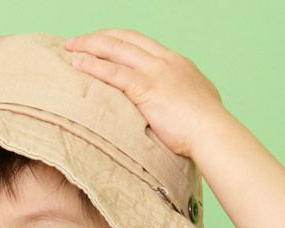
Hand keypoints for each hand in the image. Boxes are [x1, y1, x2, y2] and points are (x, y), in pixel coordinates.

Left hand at [63, 29, 223, 158]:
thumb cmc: (207, 128)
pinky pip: (114, 72)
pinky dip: (93, 66)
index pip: (142, 43)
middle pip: (126, 39)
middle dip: (100, 37)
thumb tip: (179, 106)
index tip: (104, 42)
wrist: (213, 133)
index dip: (119, 40)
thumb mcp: (198, 102)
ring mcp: (156, 72)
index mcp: (177, 63)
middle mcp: (165, 61)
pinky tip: (78, 64)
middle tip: (80, 40)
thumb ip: (183, 98)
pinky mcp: (147, 88)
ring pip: (116, 49)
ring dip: (90, 45)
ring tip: (71, 47)